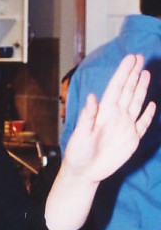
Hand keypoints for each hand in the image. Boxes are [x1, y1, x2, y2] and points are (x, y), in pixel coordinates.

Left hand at [63, 54, 154, 182]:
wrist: (84, 172)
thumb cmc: (78, 153)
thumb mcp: (81, 135)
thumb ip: (88, 116)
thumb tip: (91, 97)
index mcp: (103, 113)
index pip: (116, 87)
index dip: (123, 72)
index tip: (131, 58)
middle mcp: (115, 116)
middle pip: (127, 90)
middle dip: (133, 74)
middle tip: (140, 57)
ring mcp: (125, 127)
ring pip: (136, 102)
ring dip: (141, 88)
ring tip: (146, 73)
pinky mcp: (131, 140)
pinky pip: (142, 124)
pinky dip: (148, 115)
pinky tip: (152, 105)